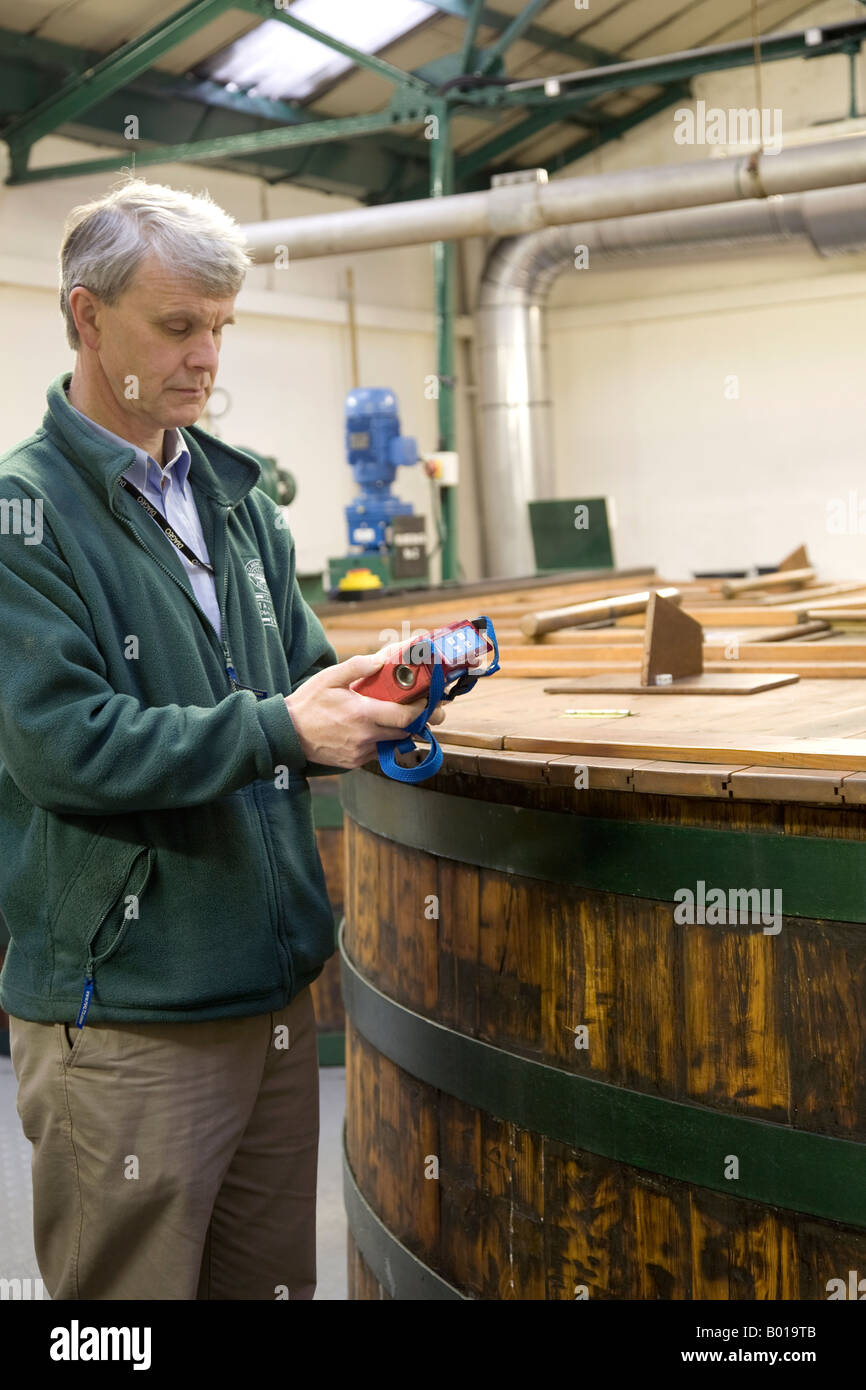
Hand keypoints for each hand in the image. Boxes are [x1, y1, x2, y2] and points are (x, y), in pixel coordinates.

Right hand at [285, 644, 446, 770]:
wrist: (286, 734)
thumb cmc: (307, 704)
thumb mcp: (330, 678)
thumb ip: (358, 667)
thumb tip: (382, 659)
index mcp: (362, 714)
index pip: (406, 717)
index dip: (423, 709)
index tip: (428, 699)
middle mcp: (365, 737)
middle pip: (406, 732)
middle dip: (418, 720)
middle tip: (424, 707)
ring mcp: (360, 752)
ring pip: (394, 743)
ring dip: (401, 730)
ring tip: (400, 715)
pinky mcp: (355, 762)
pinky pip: (379, 751)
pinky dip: (383, 739)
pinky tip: (377, 727)